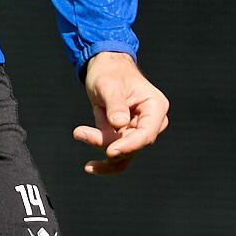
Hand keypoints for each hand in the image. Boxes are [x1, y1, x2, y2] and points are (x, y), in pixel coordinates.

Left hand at [73, 52, 169, 174]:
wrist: (105, 69)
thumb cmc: (110, 73)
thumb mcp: (109, 85)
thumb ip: (116, 104)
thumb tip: (120, 124)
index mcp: (155, 107)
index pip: (146, 134)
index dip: (129, 145)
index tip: (110, 151)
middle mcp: (152, 122)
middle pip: (133, 146)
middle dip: (107, 142)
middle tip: (80, 132)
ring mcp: (139, 132)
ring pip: (123, 154)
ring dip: (100, 145)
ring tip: (79, 132)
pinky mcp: (126, 138)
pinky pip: (117, 155)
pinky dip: (102, 161)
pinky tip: (90, 166)